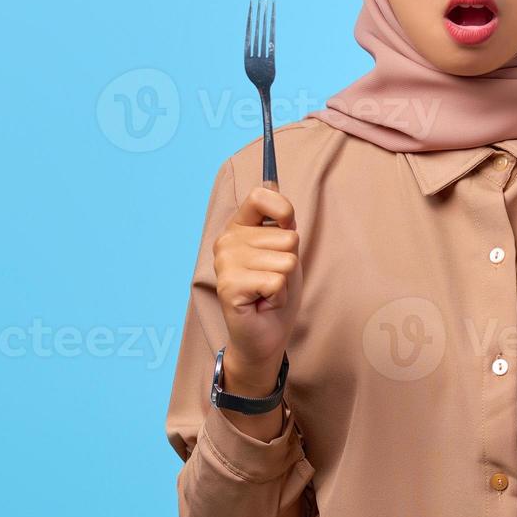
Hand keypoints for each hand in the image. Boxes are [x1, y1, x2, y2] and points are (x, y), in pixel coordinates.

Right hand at [212, 184, 302, 393]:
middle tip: (273, 280)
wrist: (265, 335)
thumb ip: (279, 223)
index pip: (260, 195)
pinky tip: (263, 303)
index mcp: (238, 227)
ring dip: (285, 282)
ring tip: (268, 292)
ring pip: (285, 260)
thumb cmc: (275, 292)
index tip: (286, 229)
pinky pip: (277, 280)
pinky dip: (279, 296)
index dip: (283, 210)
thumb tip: (271, 180)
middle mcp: (226, 241)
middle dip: (290, 262)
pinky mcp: (229, 285)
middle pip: (287, 236)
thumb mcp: (284, 251)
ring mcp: (225, 263)